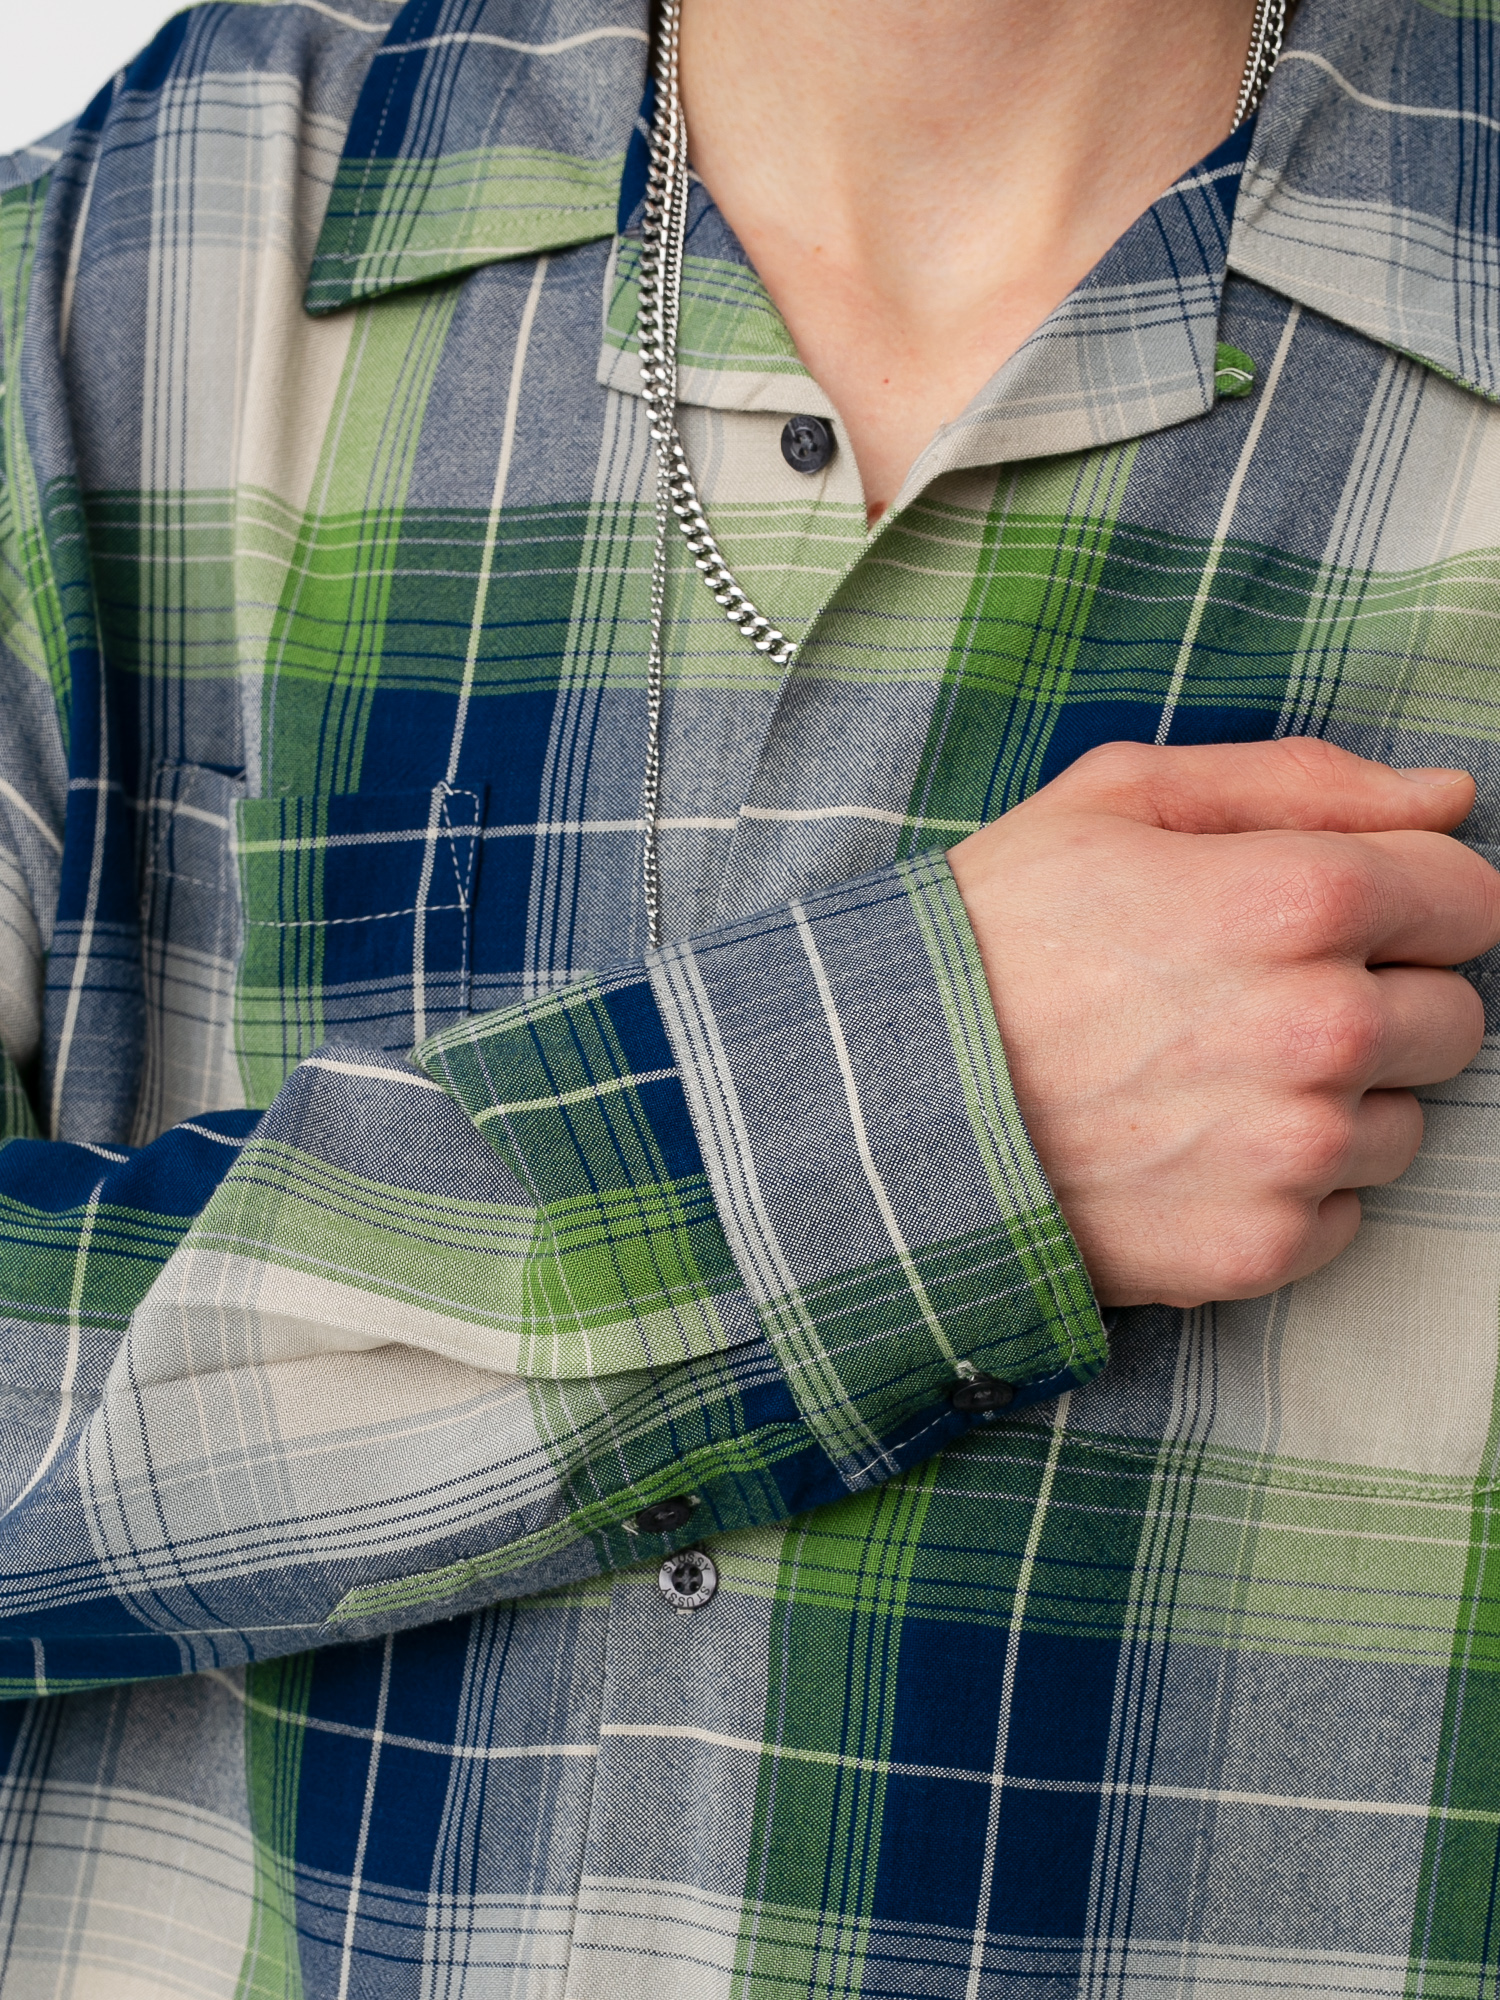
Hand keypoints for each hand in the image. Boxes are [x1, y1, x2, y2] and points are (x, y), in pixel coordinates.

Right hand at [946, 740, 1499, 1307]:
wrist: (881, 1099)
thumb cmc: (992, 936)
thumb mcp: (1115, 799)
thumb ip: (1298, 781)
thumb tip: (1445, 795)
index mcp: (1299, 899)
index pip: (1469, 896)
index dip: (1410, 894)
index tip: (1338, 911)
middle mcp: (1321, 1032)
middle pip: (1454, 1015)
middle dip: (1379, 997)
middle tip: (1256, 996)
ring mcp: (1294, 1153)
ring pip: (1407, 1122)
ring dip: (1339, 1100)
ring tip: (1213, 1078)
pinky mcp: (1259, 1248)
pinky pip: (1346, 1213)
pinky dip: (1289, 1186)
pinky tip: (1194, 1149)